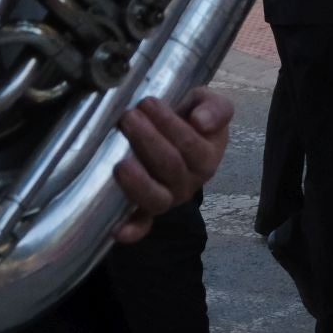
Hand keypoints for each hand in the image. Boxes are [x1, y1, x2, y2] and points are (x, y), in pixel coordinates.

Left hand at [112, 89, 231, 242]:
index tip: (148, 102)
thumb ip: (215, 108)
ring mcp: (167, 199)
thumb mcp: (209, 104)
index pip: (191, 145)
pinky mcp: (145, 211)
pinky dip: (133, 230)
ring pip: (156, 197)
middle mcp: (190, 183)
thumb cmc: (191, 117)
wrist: (176, 133)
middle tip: (128, 117)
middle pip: (170, 167)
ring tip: (120, 162)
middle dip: (147, 140)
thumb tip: (201, 122)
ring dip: (138, 182)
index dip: (169, 125)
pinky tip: (118, 231)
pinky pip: (142, 225)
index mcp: (208, 158)